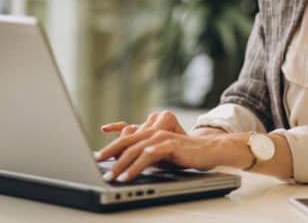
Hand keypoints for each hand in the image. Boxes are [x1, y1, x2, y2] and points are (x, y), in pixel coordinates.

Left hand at [96, 110, 247, 182]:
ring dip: (121, 164)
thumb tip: (125, 165)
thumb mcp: (161, 155)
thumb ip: (145, 155)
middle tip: (97, 165)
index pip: (125, 137)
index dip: (110, 146)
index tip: (97, 157)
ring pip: (135, 149)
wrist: (210, 151)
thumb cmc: (185, 155)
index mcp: (150, 131)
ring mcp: (161, 136)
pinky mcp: (170, 144)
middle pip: (126, 142)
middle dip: (110, 154)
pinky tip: (129, 175)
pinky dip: (137, 166)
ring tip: (111, 176)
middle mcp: (153, 131)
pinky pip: (149, 155)